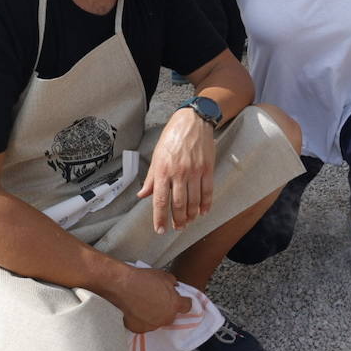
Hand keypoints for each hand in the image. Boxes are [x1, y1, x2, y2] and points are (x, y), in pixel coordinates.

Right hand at [107, 265, 189, 333]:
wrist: (123, 285)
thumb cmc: (142, 279)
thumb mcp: (164, 276)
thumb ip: (172, 284)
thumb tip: (174, 286)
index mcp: (175, 304)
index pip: (187, 306)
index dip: (183, 302)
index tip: (179, 300)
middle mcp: (166, 317)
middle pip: (171, 315)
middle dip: (166, 308)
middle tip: (156, 300)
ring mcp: (152, 325)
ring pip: (157, 321)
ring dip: (153, 315)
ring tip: (143, 304)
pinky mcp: (139, 329)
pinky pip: (143, 325)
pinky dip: (140, 320)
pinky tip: (135, 310)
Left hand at [139, 109, 215, 233]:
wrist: (193, 121)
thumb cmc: (172, 136)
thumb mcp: (157, 155)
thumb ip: (151, 178)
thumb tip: (142, 194)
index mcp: (163, 170)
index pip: (160, 200)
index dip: (160, 218)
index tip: (160, 229)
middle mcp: (179, 173)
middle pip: (179, 204)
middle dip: (178, 220)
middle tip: (177, 227)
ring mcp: (195, 171)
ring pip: (194, 201)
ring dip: (191, 215)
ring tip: (188, 222)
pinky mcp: (208, 169)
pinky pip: (207, 191)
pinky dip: (206, 204)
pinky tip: (203, 212)